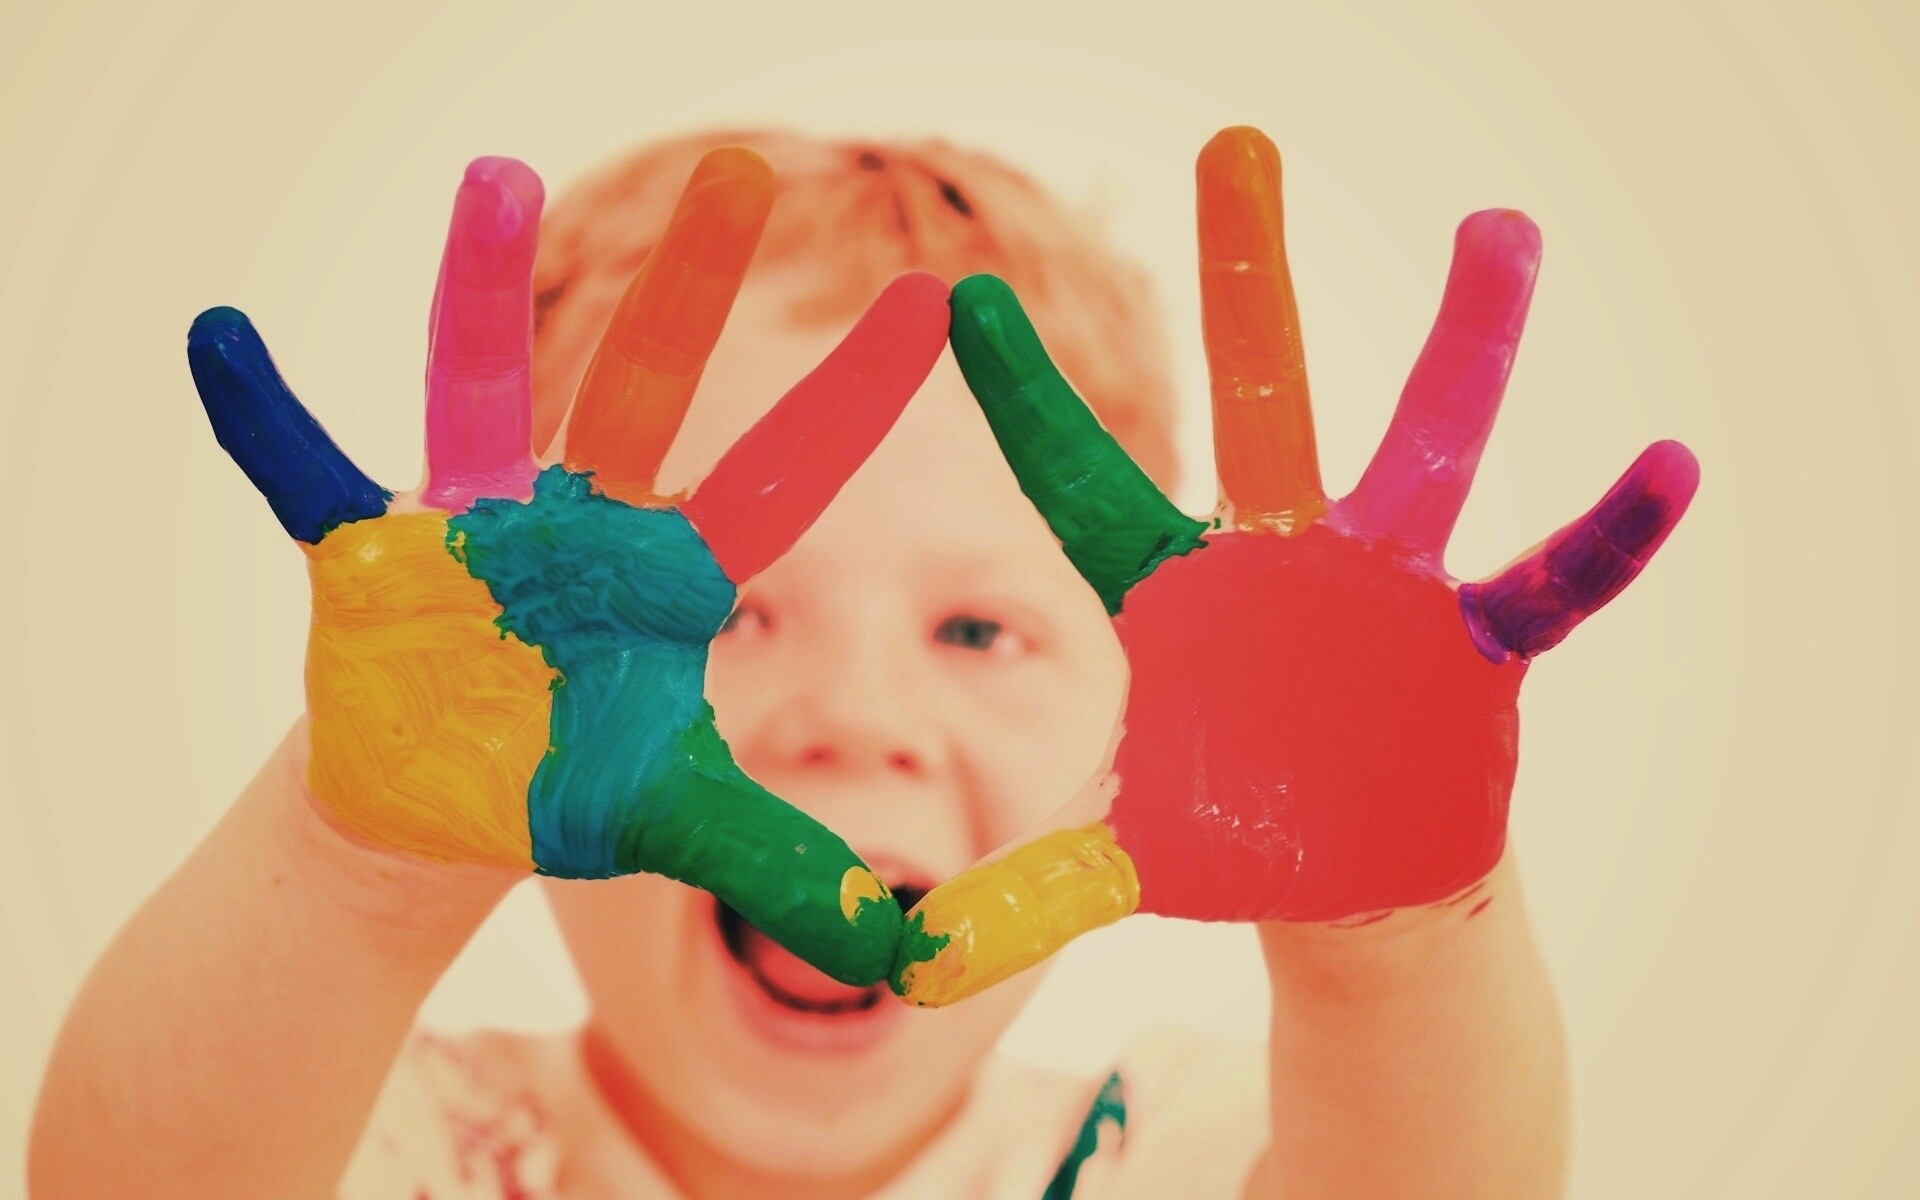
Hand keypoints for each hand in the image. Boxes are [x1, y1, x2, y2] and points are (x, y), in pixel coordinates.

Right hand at [189, 149, 947, 984]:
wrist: (438, 803)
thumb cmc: (565, 785)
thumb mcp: (676, 823)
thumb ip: (782, 868)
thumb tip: (903, 950)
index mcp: (670, 575)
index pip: (785, 480)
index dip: (852, 403)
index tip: (930, 312)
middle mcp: (583, 524)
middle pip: (647, 391)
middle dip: (691, 291)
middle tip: (743, 170)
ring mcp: (479, 528)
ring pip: (480, 389)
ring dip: (481, 293)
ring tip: (494, 184)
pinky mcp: (375, 556)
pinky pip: (309, 475)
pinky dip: (266, 419)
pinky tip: (219, 342)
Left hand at [893, 127, 1698, 1004]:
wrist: (1352, 867)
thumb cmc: (1233, 833)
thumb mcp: (1128, 860)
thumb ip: (1028, 893)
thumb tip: (905, 965)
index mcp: (1177, 592)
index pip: (1083, 486)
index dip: (1026, 401)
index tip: (958, 301)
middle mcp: (1280, 560)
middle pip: (1262, 404)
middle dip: (1249, 281)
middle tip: (1238, 145)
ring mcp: (1384, 588)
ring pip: (1426, 448)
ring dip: (1467, 345)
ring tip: (1503, 232)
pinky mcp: (1471, 643)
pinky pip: (1548, 582)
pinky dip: (1605, 536)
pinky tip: (1668, 467)